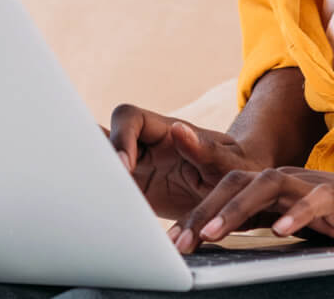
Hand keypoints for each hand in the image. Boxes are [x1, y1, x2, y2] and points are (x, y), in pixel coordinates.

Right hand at [103, 103, 267, 221]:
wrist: (240, 192)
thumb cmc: (239, 168)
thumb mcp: (229, 161)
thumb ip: (205, 149)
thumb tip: (178, 129)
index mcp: (165, 130)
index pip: (129, 118)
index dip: (121, 138)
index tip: (125, 166)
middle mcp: (146, 146)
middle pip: (106, 138)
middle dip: (97, 158)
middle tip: (102, 188)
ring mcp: (138, 167)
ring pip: (102, 161)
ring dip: (94, 176)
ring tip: (92, 200)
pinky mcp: (136, 191)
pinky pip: (112, 189)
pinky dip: (103, 199)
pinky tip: (102, 216)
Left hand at [166, 164, 333, 253]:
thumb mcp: (296, 222)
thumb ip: (263, 224)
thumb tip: (220, 241)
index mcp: (274, 187)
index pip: (226, 192)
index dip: (196, 215)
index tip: (172, 243)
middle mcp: (289, 180)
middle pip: (238, 183)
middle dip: (204, 211)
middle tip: (180, 243)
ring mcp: (314, 186)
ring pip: (268, 185)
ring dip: (237, 209)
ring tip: (214, 234)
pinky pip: (315, 201)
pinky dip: (295, 215)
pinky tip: (279, 231)